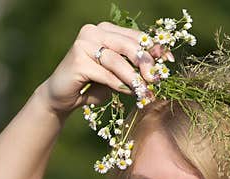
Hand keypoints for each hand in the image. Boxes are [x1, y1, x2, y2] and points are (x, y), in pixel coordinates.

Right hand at [42, 22, 171, 115]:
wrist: (61, 97)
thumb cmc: (92, 85)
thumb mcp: (118, 73)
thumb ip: (134, 65)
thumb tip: (162, 63)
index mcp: (106, 30)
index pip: (135, 36)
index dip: (154, 48)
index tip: (168, 62)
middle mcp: (93, 31)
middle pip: (128, 45)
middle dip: (146, 63)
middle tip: (156, 80)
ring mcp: (83, 44)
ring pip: (118, 61)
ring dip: (134, 78)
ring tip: (144, 92)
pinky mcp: (77, 60)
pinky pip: (105, 74)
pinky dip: (119, 85)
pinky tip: (128, 93)